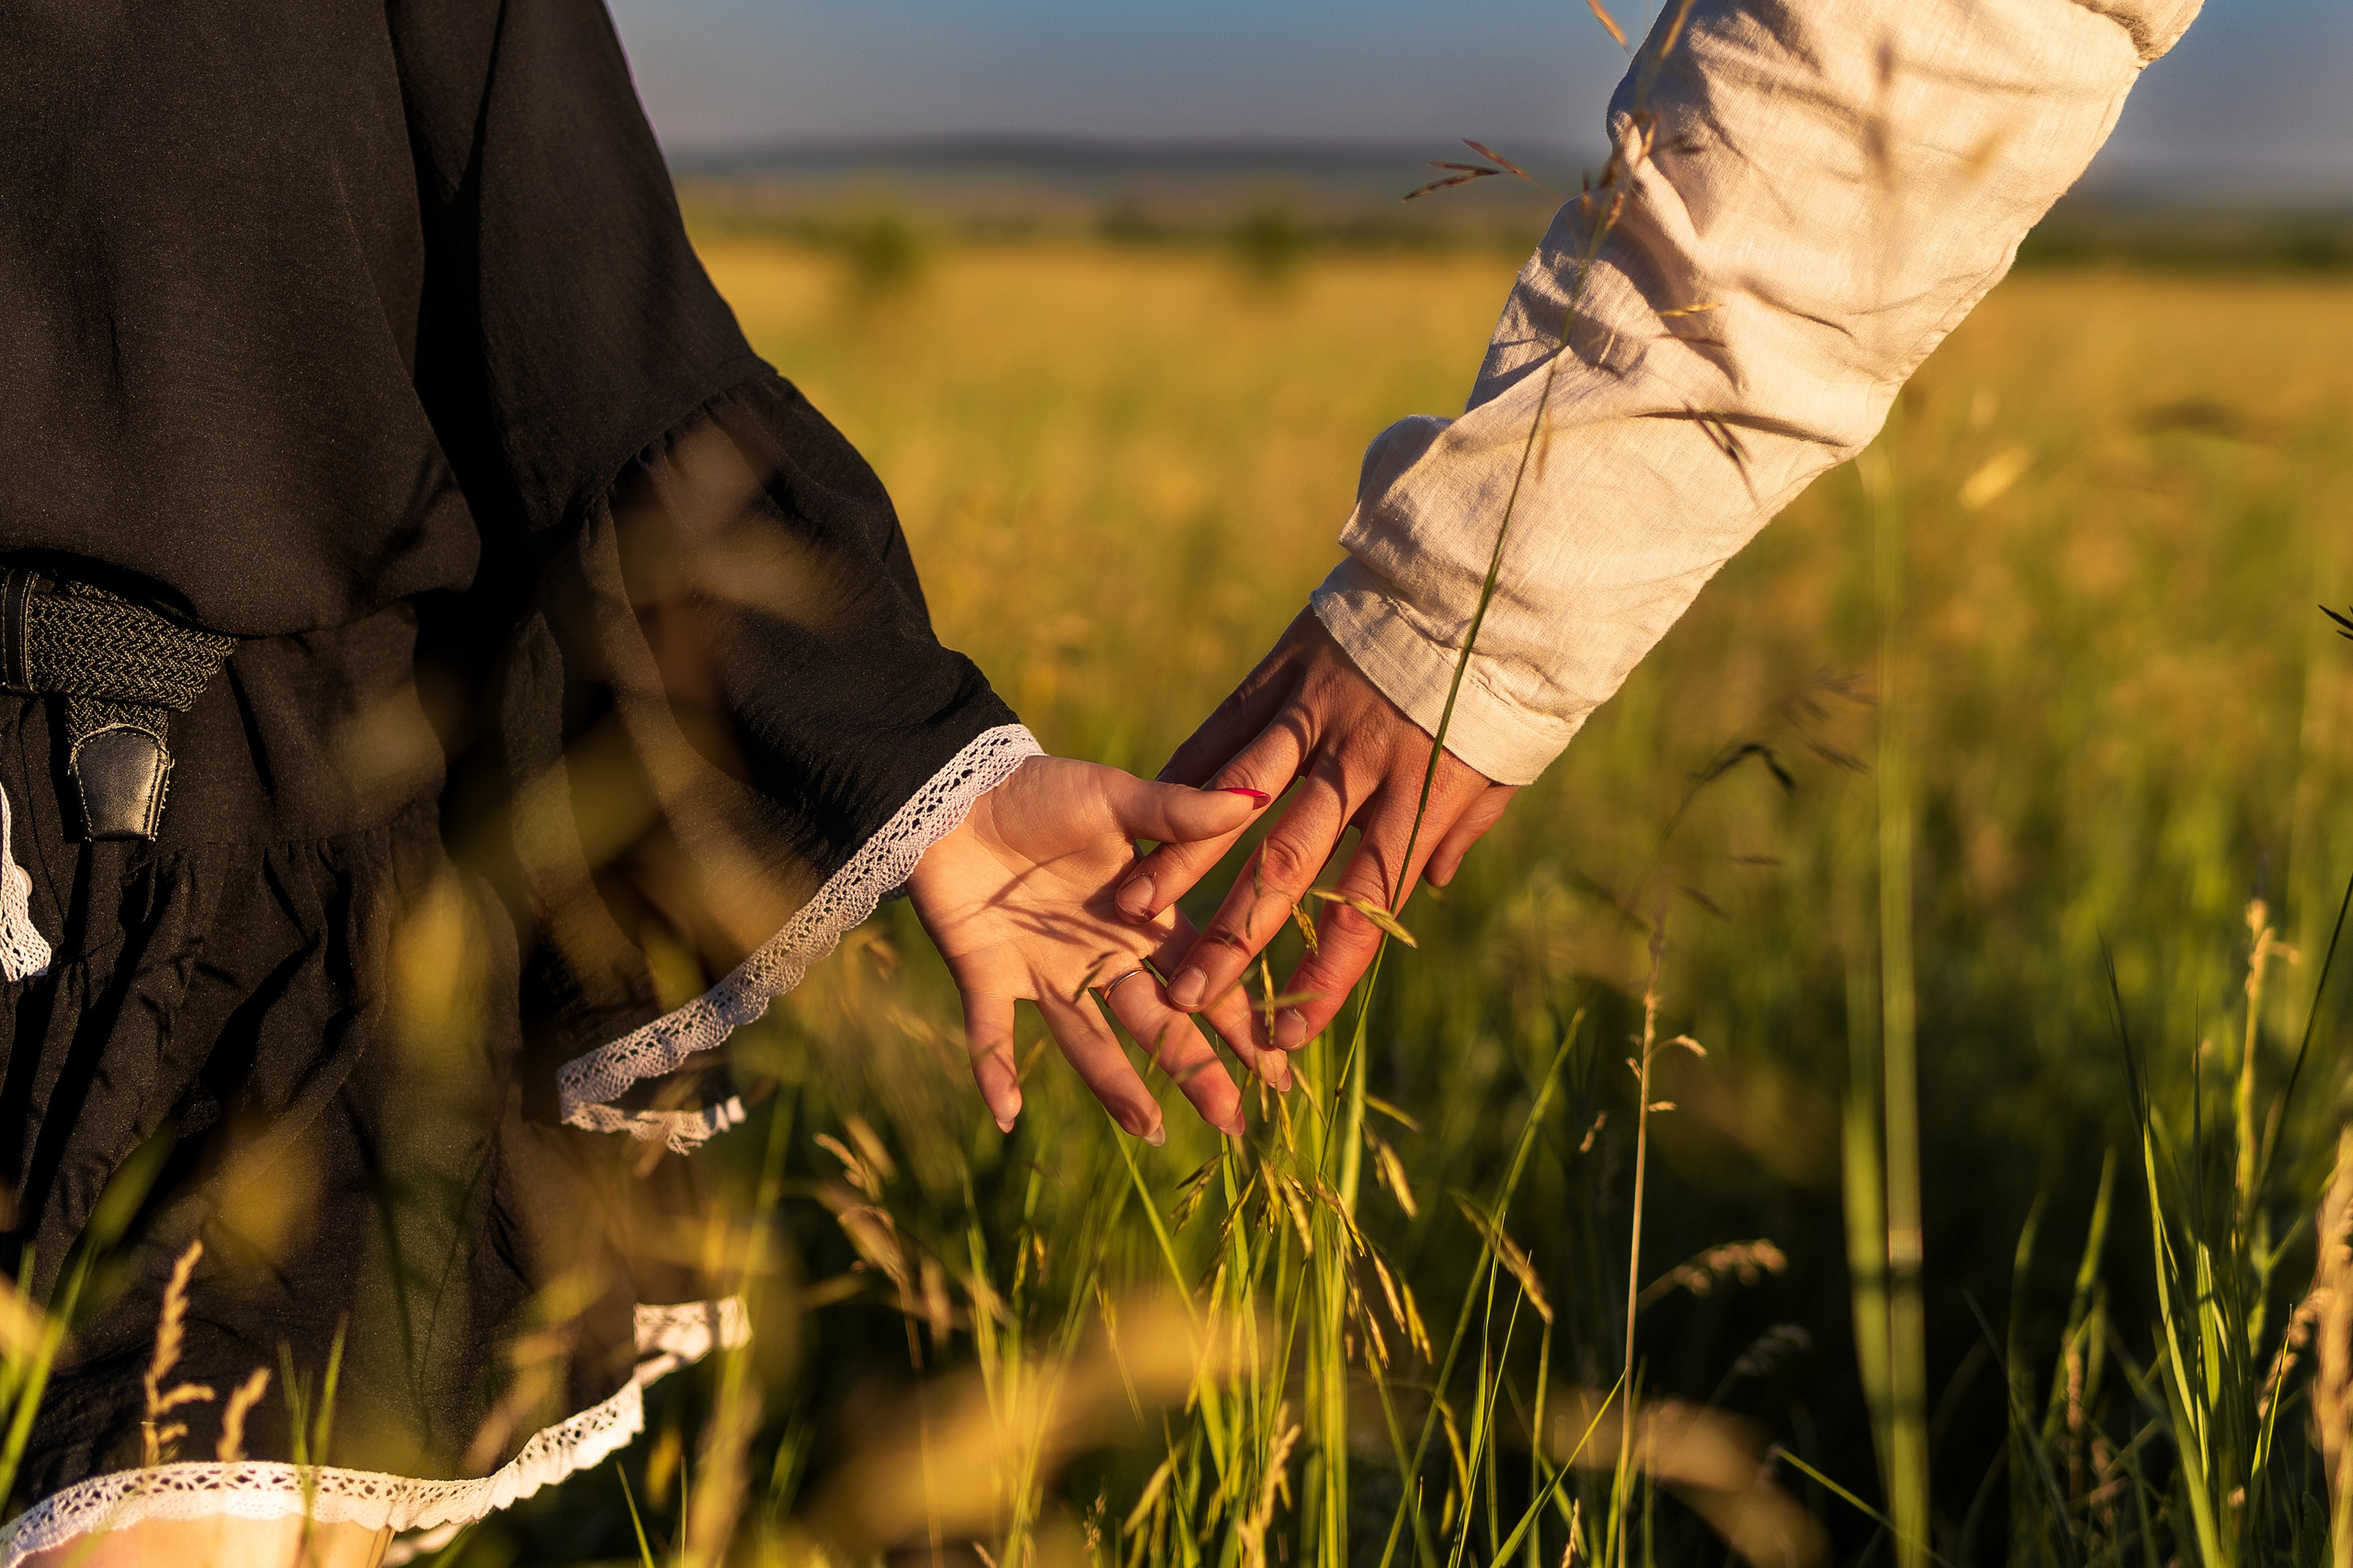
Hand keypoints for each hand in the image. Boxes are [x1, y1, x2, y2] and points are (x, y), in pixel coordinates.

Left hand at [906, 757, 1279, 1141]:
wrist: (954, 790)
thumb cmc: (1041, 789)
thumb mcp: (1114, 797)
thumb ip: (1177, 813)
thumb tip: (1253, 799)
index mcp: (1141, 919)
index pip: (1204, 977)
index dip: (1240, 1021)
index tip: (1279, 1068)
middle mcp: (1099, 957)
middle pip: (1158, 1023)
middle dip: (1196, 1069)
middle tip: (1233, 1123)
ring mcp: (1043, 973)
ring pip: (1088, 1040)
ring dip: (1115, 1085)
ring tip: (1150, 1131)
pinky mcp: (985, 976)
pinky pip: (990, 1031)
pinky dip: (995, 1070)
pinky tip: (1007, 1116)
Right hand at [1115, 611, 1518, 1050]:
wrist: (1489, 570)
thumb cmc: (1505, 679)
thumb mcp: (1503, 763)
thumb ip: (1460, 827)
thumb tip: (1427, 891)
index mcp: (1420, 798)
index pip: (1367, 905)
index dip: (1326, 975)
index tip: (1286, 1036)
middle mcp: (1361, 764)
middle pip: (1289, 865)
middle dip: (1235, 938)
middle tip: (1186, 995)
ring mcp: (1316, 714)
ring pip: (1238, 797)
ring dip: (1183, 859)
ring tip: (1134, 908)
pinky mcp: (1286, 668)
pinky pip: (1227, 725)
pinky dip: (1185, 768)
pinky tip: (1141, 809)